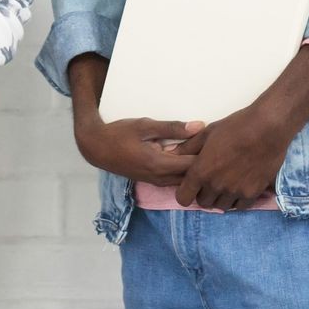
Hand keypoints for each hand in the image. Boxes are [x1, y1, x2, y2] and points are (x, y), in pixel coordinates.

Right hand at [72, 110, 206, 187]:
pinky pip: (175, 179)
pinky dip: (183, 170)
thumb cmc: (119, 134)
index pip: (194, 165)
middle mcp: (161, 178)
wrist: (96, 148)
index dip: (206, 155)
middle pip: (192, 176)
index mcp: (160, 165)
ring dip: (192, 167)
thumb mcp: (145, 125)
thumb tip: (199, 126)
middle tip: (210, 146)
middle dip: (202, 163)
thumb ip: (172, 128)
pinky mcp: (153, 181)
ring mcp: (157, 182)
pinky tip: (184, 155)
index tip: (213, 142)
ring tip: (199, 150)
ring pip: (184, 180)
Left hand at [172, 102, 298, 211]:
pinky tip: (238, 188)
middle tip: (209, 182)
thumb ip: (188, 147)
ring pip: (222, 206)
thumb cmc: (235, 127)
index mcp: (201, 171)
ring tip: (225, 184)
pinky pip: (240, 206)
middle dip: (203, 194)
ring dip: (220, 198)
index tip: (190, 186)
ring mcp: (235, 191)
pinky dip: (237, 200)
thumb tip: (171, 153)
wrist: (267, 128)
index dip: (185, 193)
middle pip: (203, 203)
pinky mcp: (253, 193)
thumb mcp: (207, 133)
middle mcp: (216, 185)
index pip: (184, 197)